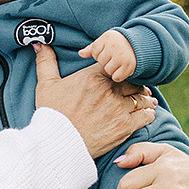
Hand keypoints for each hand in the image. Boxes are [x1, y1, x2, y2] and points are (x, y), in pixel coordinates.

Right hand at [32, 43, 152, 157]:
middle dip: (135, 84)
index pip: (116, 65)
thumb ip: (46, 62)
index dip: (120, 68)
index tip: (120, 73)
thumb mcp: (46, 85)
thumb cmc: (51, 114)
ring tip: (144, 100)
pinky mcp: (125, 126)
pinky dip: (148, 113)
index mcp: (93, 77)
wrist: (57, 144)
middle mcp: (109, 90)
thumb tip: (40, 44)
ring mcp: (119, 109)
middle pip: (133, 81)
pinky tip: (145, 113)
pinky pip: (146, 115)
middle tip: (136, 88)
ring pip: (142, 97)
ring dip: (144, 98)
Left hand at [79, 29, 137, 81]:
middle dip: (107, 61)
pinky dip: (119, 76)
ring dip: (113, 69)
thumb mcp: (105, 42)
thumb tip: (80, 54)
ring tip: (119, 62)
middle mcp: (114, 46)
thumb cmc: (118, 44)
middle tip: (116, 57)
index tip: (109, 50)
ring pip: (108, 70)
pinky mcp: (128, 66)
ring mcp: (121, 56)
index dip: (101, 54)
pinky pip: (116, 77)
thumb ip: (92, 48)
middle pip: (101, 61)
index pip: (95, 52)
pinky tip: (123, 69)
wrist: (139, 46)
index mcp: (107, 38)